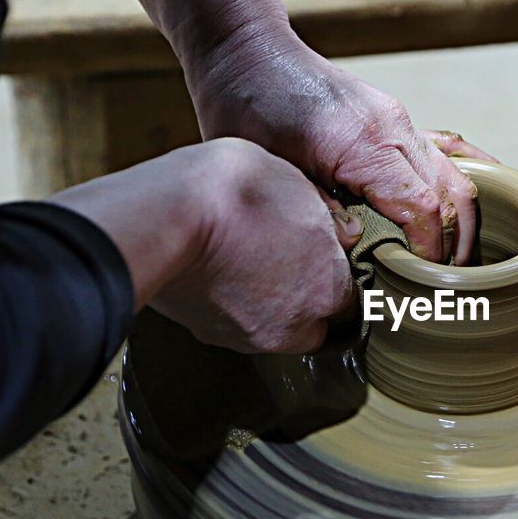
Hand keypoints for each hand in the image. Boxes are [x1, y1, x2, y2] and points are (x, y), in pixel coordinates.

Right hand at [50, 138, 359, 353]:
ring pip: (273, 328)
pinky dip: (232, 304)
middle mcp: (292, 324)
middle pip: (316, 326)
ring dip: (270, 305)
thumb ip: (327, 217)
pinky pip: (232, 324)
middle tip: (294, 265)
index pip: (353, 300)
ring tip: (252, 264)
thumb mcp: (297, 183)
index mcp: (326, 289)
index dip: (341, 276)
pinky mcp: (207, 333)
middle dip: (310, 302)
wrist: (164, 216)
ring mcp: (247, 334)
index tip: (331, 258)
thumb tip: (344, 232)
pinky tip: (222, 271)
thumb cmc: (235, 192)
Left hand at [186, 28, 488, 263]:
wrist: (247, 49)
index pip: (424, 208)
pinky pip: (445, 149)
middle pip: (451, 195)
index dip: (432, 250)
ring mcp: (399, 121)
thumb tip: (356, 248)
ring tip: (457, 258)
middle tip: (448, 284)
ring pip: (455, 174)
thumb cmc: (246, 104)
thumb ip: (317, 212)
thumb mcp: (270, 171)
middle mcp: (394, 129)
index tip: (428, 283)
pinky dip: (463, 177)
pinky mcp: (395, 118)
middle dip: (457, 243)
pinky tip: (472, 205)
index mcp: (365, 144)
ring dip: (463, 218)